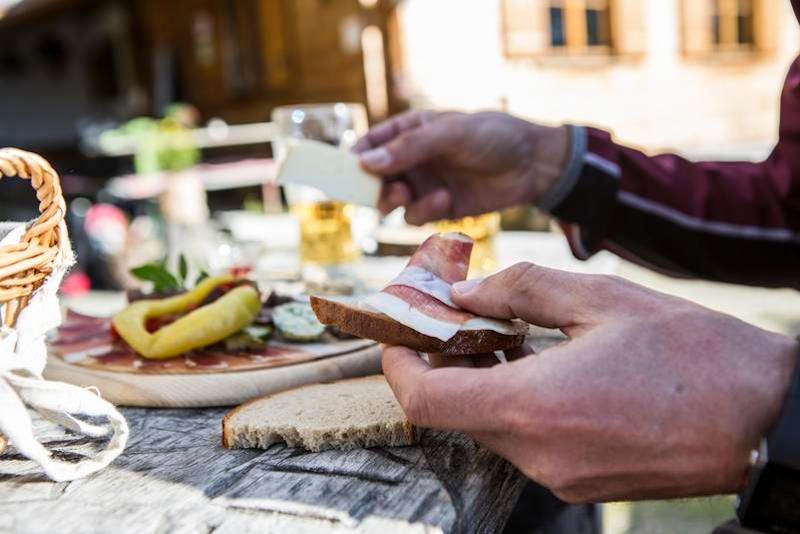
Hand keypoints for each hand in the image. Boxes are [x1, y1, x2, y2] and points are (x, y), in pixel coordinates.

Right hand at [354, 111, 568, 224]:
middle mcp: (411, 159)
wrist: (532, 165)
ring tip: (406, 195)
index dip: (354, 156)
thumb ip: (408, 149)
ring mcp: (423, 184)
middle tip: (382, 189)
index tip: (343, 169)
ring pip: (389, 200)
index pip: (370, 143)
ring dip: (394, 200)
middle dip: (372, 186)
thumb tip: (364, 162)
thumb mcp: (449, 134)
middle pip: (373, 178)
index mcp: (409, 131)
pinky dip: (423, 211)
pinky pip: (414, 216)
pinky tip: (445, 199)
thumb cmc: (492, 136)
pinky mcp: (438, 207)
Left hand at [382, 263, 797, 501]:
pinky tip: (535, 361)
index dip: (398, 363)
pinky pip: (522, 438)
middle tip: (453, 314)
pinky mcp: (578, 480)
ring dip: (480, 378)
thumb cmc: (692, 354)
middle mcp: (536, 454)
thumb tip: (465, 293)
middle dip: (442, 361)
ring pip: (488, 422)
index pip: (425, 399)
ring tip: (499, 330)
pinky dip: (512, 399)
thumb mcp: (600, 300)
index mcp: (532, 408)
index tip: (398, 331)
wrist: (765, 419)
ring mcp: (557, 475)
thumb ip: (519, 290)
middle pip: (454, 408)